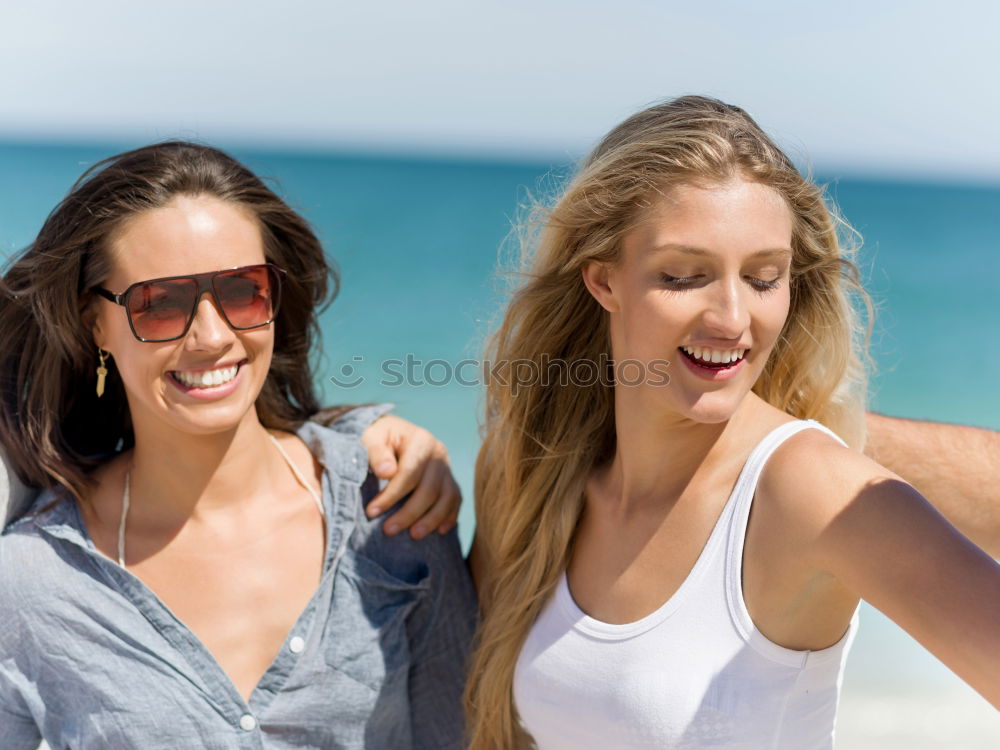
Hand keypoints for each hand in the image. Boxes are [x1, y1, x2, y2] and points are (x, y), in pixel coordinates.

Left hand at [360, 415, 461, 538]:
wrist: (393, 434)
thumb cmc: (379, 438)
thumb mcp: (371, 438)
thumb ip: (376, 452)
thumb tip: (387, 472)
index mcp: (420, 440)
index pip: (409, 472)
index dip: (391, 495)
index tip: (371, 512)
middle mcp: (438, 453)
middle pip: (430, 489)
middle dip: (409, 513)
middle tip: (388, 530)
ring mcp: (447, 468)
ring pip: (446, 498)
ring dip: (431, 520)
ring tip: (413, 536)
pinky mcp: (449, 480)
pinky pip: (455, 501)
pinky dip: (449, 517)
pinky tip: (440, 532)